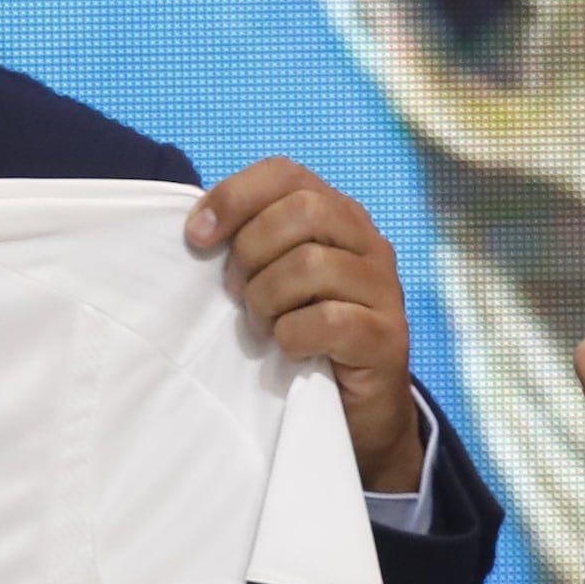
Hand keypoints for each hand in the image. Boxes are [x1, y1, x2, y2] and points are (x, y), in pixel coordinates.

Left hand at [191, 158, 426, 491]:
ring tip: (262, 326)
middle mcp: (369, 242)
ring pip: (312, 265)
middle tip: (236, 292)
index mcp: (340, 216)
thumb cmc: (308, 334)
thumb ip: (253, 244)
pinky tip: (291, 349)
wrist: (359, 410)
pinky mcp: (387, 337)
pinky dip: (293, 336)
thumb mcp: (277, 278)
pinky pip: (327, 321)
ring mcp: (384, 289)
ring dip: (267, 300)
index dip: (235, 196)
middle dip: (252, 251)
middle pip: (303, 210)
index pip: (286, 173)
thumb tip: (200, 229)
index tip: (197, 237)